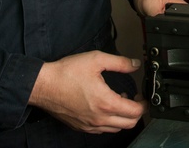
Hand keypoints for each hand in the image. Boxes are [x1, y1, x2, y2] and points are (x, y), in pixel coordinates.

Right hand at [29, 51, 145, 132]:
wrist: (44, 86)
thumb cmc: (66, 73)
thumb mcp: (96, 60)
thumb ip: (119, 62)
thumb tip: (135, 64)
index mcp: (106, 102)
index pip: (135, 112)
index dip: (144, 103)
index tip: (143, 96)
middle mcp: (99, 118)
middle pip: (129, 124)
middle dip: (136, 112)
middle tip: (135, 99)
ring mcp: (90, 124)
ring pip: (116, 128)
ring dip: (123, 117)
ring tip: (119, 100)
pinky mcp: (81, 126)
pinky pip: (102, 130)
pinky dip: (109, 121)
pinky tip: (105, 107)